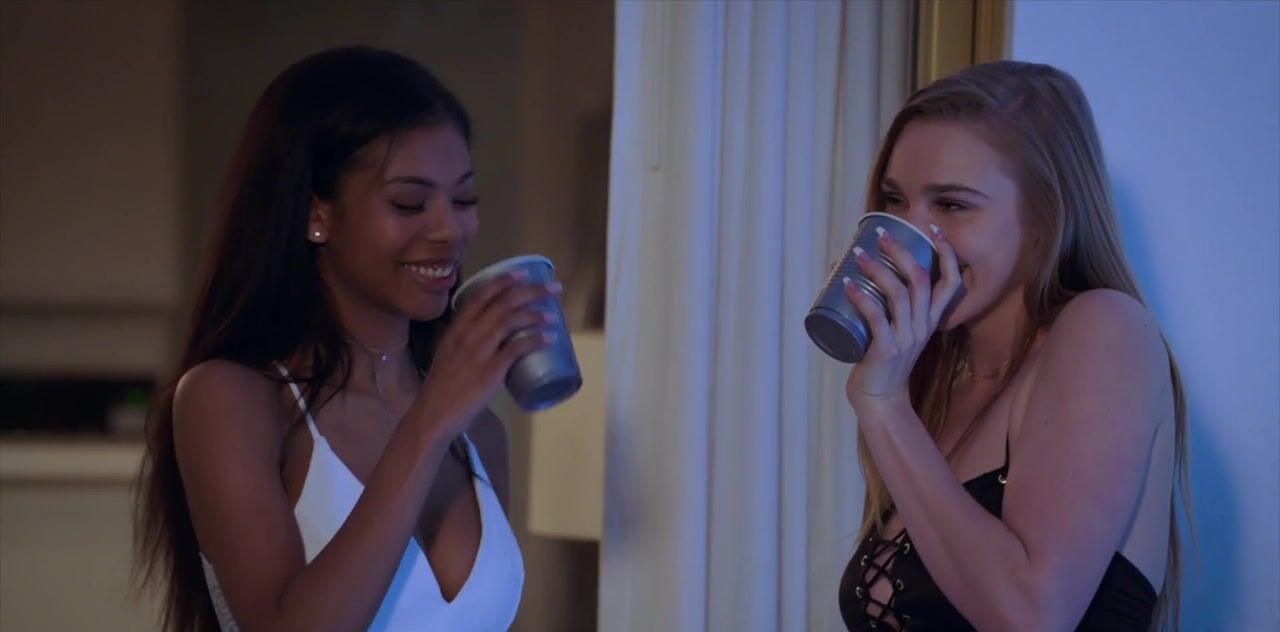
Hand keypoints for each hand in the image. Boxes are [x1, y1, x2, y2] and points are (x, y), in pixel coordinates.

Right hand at [418, 272, 560, 438]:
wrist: (433, 415)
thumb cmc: (442, 387)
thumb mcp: (450, 354)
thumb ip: (469, 341)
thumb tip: (496, 335)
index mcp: (457, 329)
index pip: (482, 296)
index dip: (505, 281)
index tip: (524, 273)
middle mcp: (467, 335)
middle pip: (503, 304)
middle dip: (531, 291)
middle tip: (553, 287)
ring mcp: (478, 352)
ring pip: (509, 321)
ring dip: (535, 314)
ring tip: (554, 314)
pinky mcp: (490, 372)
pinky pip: (516, 349)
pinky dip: (535, 340)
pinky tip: (549, 338)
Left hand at [844, 225, 962, 413]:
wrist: (880, 400)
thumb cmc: (884, 360)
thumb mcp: (901, 331)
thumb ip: (895, 308)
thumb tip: (870, 272)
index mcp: (931, 320)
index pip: (951, 282)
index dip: (947, 254)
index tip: (934, 229)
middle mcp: (923, 326)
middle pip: (921, 280)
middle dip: (902, 252)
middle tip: (881, 235)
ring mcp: (906, 338)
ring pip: (899, 294)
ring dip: (877, 269)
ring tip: (857, 255)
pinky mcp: (887, 350)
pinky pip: (875, 317)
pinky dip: (860, 297)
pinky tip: (846, 283)